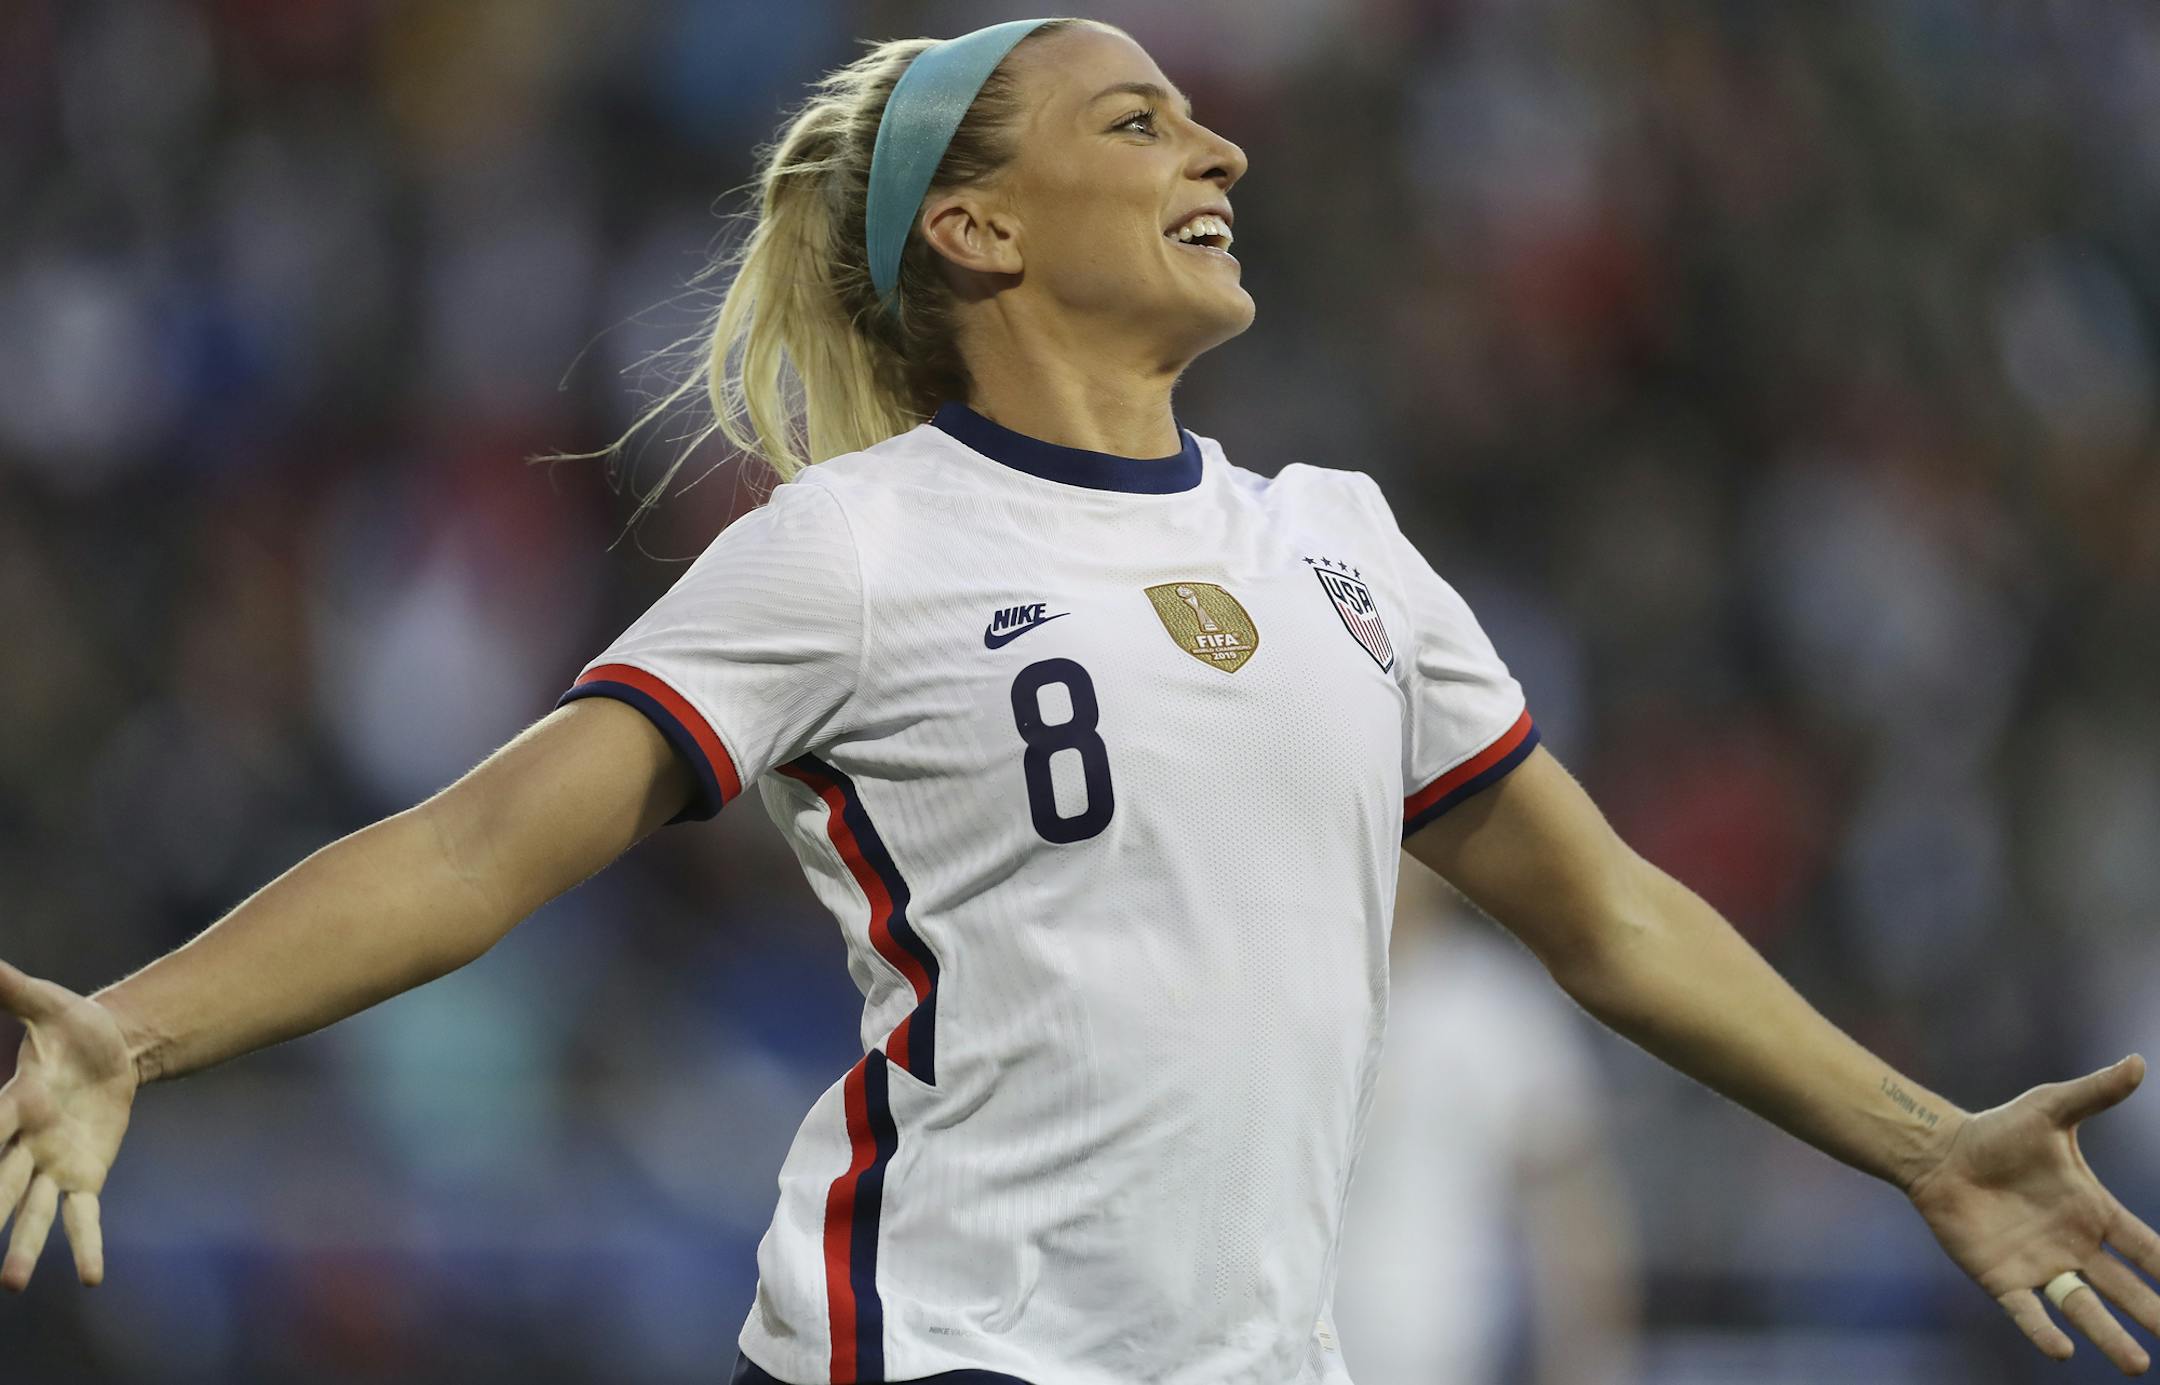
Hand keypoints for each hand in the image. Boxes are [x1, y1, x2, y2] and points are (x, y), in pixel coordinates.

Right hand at [0, 959, 138, 1289]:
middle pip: (2, 1181)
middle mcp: (26, 1142)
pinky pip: (84, 1214)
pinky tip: (89, 1277)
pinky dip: (85, 1244)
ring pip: (34, 1210)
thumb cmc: (72, 1025)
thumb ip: (15, 990)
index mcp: (16, 1101)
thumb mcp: (48, 1004)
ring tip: (10, 1285)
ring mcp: (53, 1163)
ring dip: (23, 1246)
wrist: (111, 1046)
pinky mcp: (85, 1173)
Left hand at [1908, 1054, 2159, 1373]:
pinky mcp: (2001, 1277)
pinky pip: (2028, 1312)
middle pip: (2125, 1289)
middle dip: (2153, 1314)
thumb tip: (2136, 1061)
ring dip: (2111, 1336)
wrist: (1940, 1152)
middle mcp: (2074, 1247)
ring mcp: (2040, 1265)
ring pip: (2084, 1309)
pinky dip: (2044, 1332)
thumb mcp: (2050, 1110)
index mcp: (2093, 1212)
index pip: (2145, 1248)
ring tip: (2138, 1366)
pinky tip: (2063, 1352)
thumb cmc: (1998, 1131)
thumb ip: (2094, 1094)